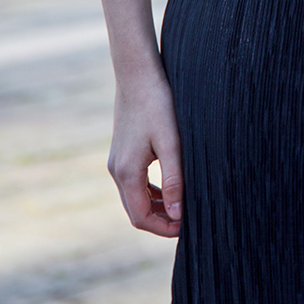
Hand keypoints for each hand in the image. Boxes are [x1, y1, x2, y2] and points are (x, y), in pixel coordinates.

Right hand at [108, 68, 183, 236]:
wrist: (137, 75)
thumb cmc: (157, 105)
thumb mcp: (171, 143)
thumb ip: (174, 179)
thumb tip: (177, 214)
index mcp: (127, 172)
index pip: (141, 217)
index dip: (163, 228)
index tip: (186, 228)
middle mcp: (117, 171)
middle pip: (136, 211)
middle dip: (160, 221)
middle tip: (186, 222)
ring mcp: (117, 162)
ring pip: (134, 198)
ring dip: (156, 207)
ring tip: (182, 207)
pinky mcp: (121, 152)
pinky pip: (134, 183)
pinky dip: (151, 192)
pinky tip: (170, 187)